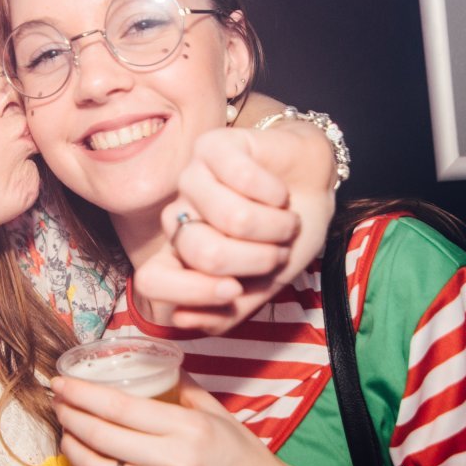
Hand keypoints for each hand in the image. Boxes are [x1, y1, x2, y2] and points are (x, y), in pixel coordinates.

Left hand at [52, 373, 326, 465]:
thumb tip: (151, 364)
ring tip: (65, 434)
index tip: (61, 383)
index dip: (83, 394)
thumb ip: (184, 388)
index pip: (120, 408)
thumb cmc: (244, 456)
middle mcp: (173, 462)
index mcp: (187, 429)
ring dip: (72, 451)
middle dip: (69, 417)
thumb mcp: (218, 414)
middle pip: (102, 437)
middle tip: (57, 403)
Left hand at [133, 123, 334, 333]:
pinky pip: (244, 178)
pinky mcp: (211, 147)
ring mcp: (190, 180)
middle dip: (259, 258)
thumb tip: (180, 319)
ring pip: (233, 218)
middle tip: (277, 249)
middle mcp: (178, 218)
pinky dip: (277, 193)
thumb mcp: (263, 287)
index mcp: (180, 256)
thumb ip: (225, 311)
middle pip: (204, 253)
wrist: (312, 188)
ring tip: (285, 220)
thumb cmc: (283, 237)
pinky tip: (278, 191)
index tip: (235, 290)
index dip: (192, 292)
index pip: (152, 280)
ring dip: (277, 226)